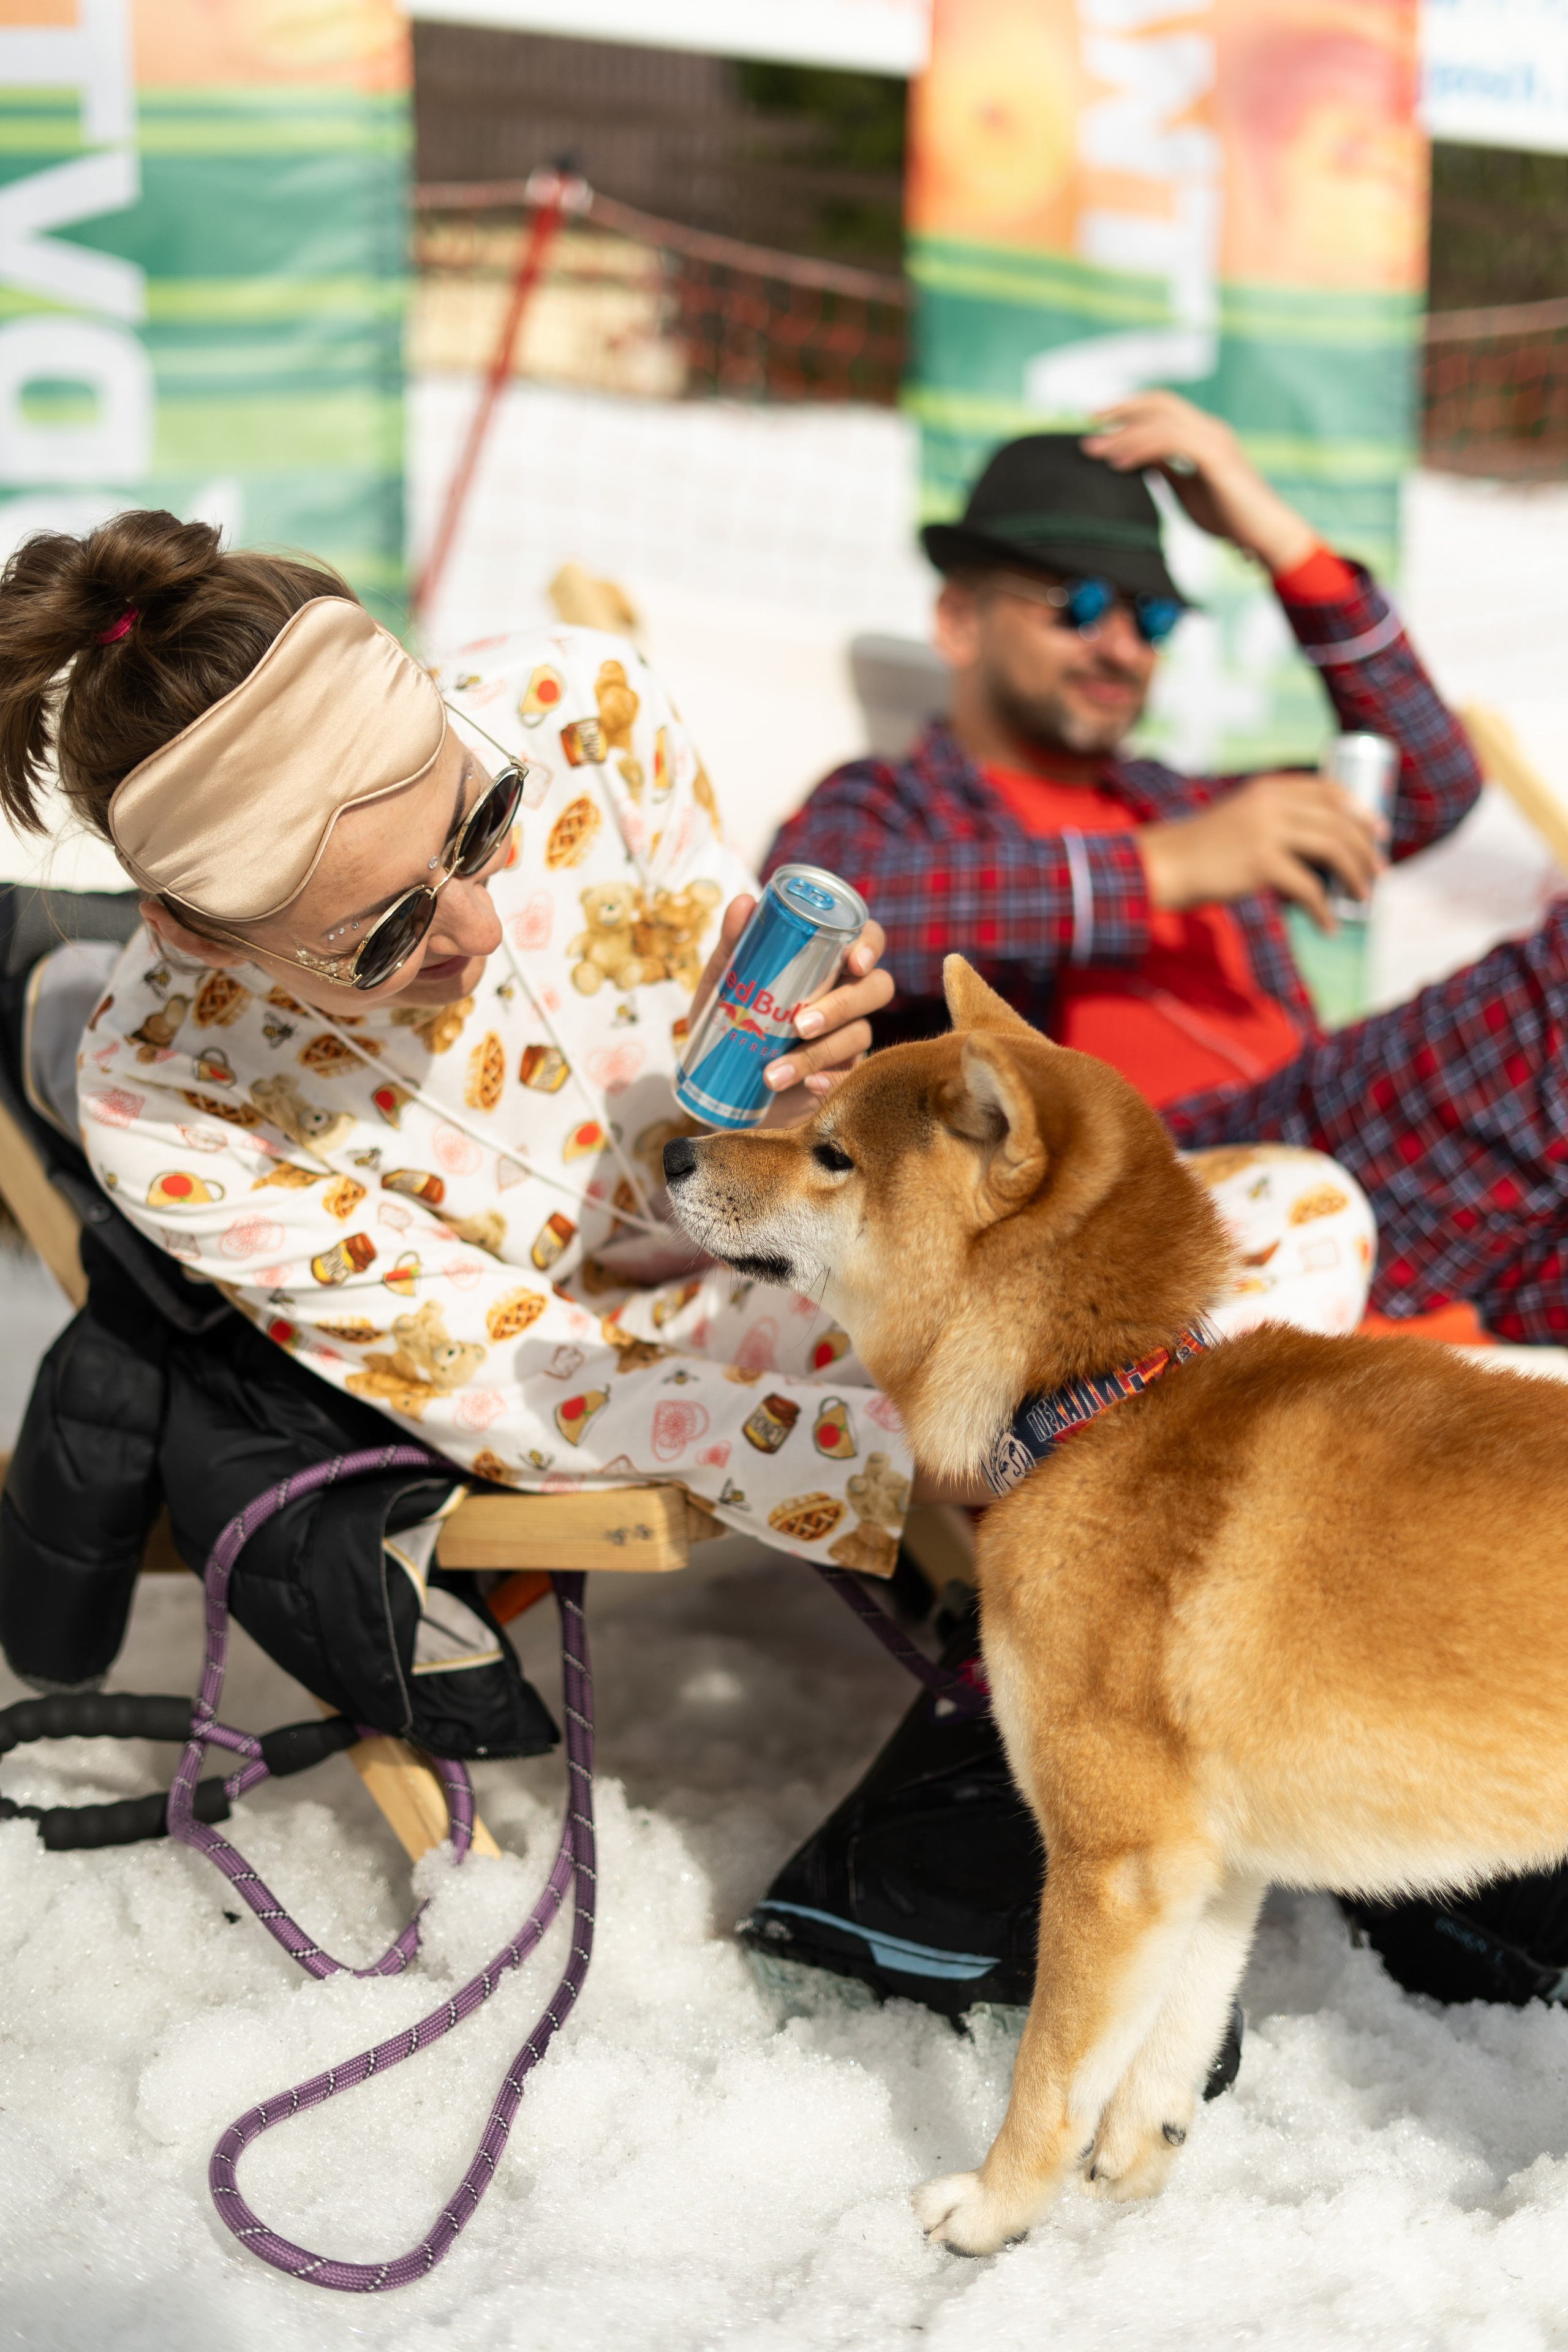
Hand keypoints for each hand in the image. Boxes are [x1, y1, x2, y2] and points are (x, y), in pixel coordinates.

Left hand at [690, 894, 893, 1124]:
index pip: (867, 941)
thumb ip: (736, 944)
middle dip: (842, 1005)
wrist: (719, 1080)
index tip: (854, 961)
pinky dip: (829, 1080)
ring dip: (819, 1053)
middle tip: (800, 1024)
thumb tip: (744, 902)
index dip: (870, 946)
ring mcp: (849, 1035)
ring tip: (774, 1073)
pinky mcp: (843, 1072)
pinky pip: (851, 1075)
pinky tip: (808, 1086)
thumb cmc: (732, 1019)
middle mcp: (848, 994)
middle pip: (876, 988)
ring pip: (860, 1034)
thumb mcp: (725, 982)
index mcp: (829, 962)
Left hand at [1081, 391, 1317, 575]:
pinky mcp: (1215, 457)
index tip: (1097, 421)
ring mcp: (1214, 440)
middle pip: (1159, 402)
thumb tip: (1139, 461)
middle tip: (1088, 421)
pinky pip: (1170, 442)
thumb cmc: (1230, 518)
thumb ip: (1166, 470)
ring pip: (1160, 421)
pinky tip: (1119, 463)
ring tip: (1095, 450)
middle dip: (1121, 408)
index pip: (1162, 407)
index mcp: (1203, 434)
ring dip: (1123, 433)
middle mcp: (1209, 429)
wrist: (1265, 537)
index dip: (1129, 408)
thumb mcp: (1187, 489)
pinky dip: (1140, 448)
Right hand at [1137, 773, 1385, 932]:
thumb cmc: (1202, 849)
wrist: (1165, 864)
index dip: (1360, 809)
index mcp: (1270, 788)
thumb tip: (1320, 856)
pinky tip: (1328, 925)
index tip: (1378, 832)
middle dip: (1367, 850)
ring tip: (1363, 897)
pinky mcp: (1261, 862)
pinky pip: (1308, 887)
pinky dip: (1323, 909)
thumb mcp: (1241, 819)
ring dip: (1356, 875)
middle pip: (1339, 820)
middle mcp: (1272, 803)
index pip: (1329, 789)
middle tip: (1380, 874)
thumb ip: (1274, 822)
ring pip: (1333, 848)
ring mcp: (1267, 830)